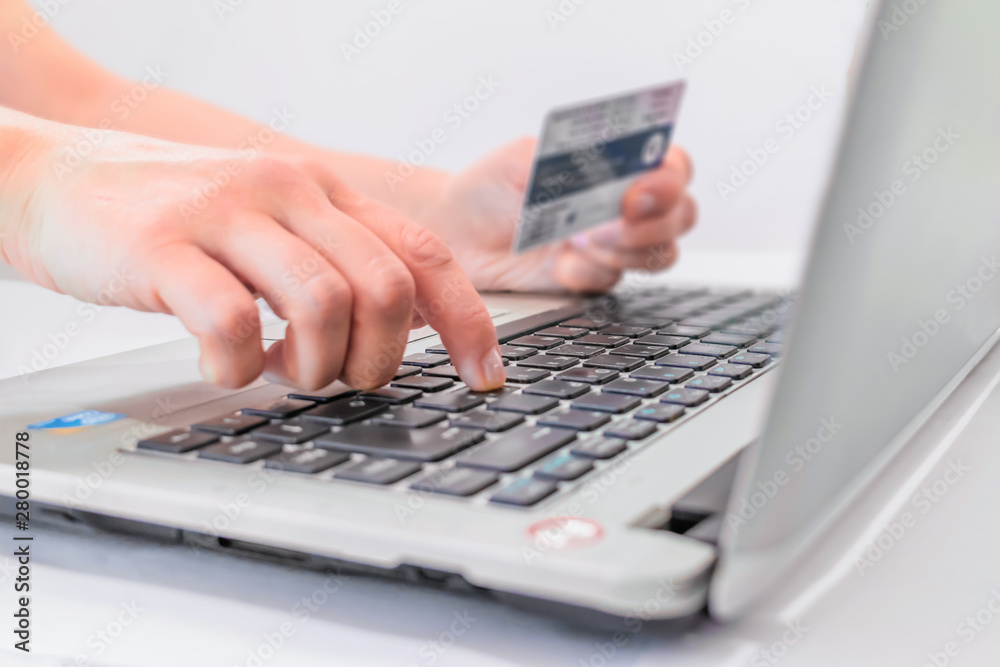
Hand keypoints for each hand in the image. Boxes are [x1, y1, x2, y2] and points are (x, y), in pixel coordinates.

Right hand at [6, 126, 504, 390]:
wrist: (56, 178)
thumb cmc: (177, 217)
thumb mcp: (271, 221)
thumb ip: (333, 260)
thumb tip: (402, 329)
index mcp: (323, 189)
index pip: (423, 253)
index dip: (467, 320)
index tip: (485, 375)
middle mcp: (287, 190)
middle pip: (385, 288)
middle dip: (380, 359)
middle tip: (345, 379)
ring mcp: (226, 213)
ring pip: (323, 305)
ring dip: (314, 367)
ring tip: (279, 370)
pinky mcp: (164, 247)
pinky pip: (231, 323)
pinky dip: (237, 369)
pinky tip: (223, 365)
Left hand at [417, 137, 696, 292]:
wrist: (457, 232)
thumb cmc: (492, 186)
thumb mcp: (526, 158)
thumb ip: (571, 161)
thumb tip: (609, 172)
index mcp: (619, 163)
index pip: (674, 166)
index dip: (669, 181)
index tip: (636, 192)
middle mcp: (626, 203)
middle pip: (681, 215)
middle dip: (652, 223)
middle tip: (606, 225)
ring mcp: (613, 243)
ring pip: (660, 254)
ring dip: (624, 249)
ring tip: (578, 240)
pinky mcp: (592, 276)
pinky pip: (614, 280)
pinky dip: (589, 271)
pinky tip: (559, 263)